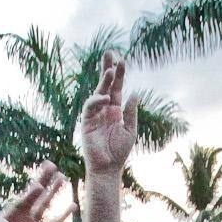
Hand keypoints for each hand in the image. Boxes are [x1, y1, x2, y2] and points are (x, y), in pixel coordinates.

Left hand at [0, 162, 71, 221]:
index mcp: (9, 216)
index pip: (22, 202)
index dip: (30, 194)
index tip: (39, 185)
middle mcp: (22, 217)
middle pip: (35, 196)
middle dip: (43, 181)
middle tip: (51, 165)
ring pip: (46, 205)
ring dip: (55, 192)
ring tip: (64, 178)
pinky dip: (63, 214)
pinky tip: (72, 204)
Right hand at [80, 52, 137, 175]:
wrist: (108, 168)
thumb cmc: (119, 152)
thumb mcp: (130, 130)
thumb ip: (131, 112)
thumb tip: (134, 93)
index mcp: (115, 110)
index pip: (116, 88)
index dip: (119, 75)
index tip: (122, 61)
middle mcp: (104, 109)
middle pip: (104, 85)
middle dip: (106, 69)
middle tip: (109, 53)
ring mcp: (94, 115)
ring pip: (97, 92)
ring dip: (103, 81)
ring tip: (110, 70)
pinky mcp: (86, 122)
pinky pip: (90, 107)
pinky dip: (97, 100)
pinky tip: (106, 97)